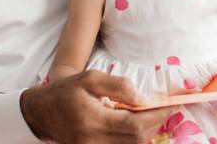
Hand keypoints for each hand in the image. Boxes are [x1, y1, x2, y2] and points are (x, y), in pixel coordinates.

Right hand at [20, 70, 175, 143]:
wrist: (43, 111)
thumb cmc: (69, 90)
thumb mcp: (92, 78)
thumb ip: (119, 86)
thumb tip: (143, 98)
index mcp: (92, 119)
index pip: (134, 124)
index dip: (157, 116)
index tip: (172, 105)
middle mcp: (92, 141)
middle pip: (137, 140)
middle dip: (156, 124)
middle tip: (166, 109)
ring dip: (148, 132)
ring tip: (152, 115)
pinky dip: (135, 139)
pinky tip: (138, 125)